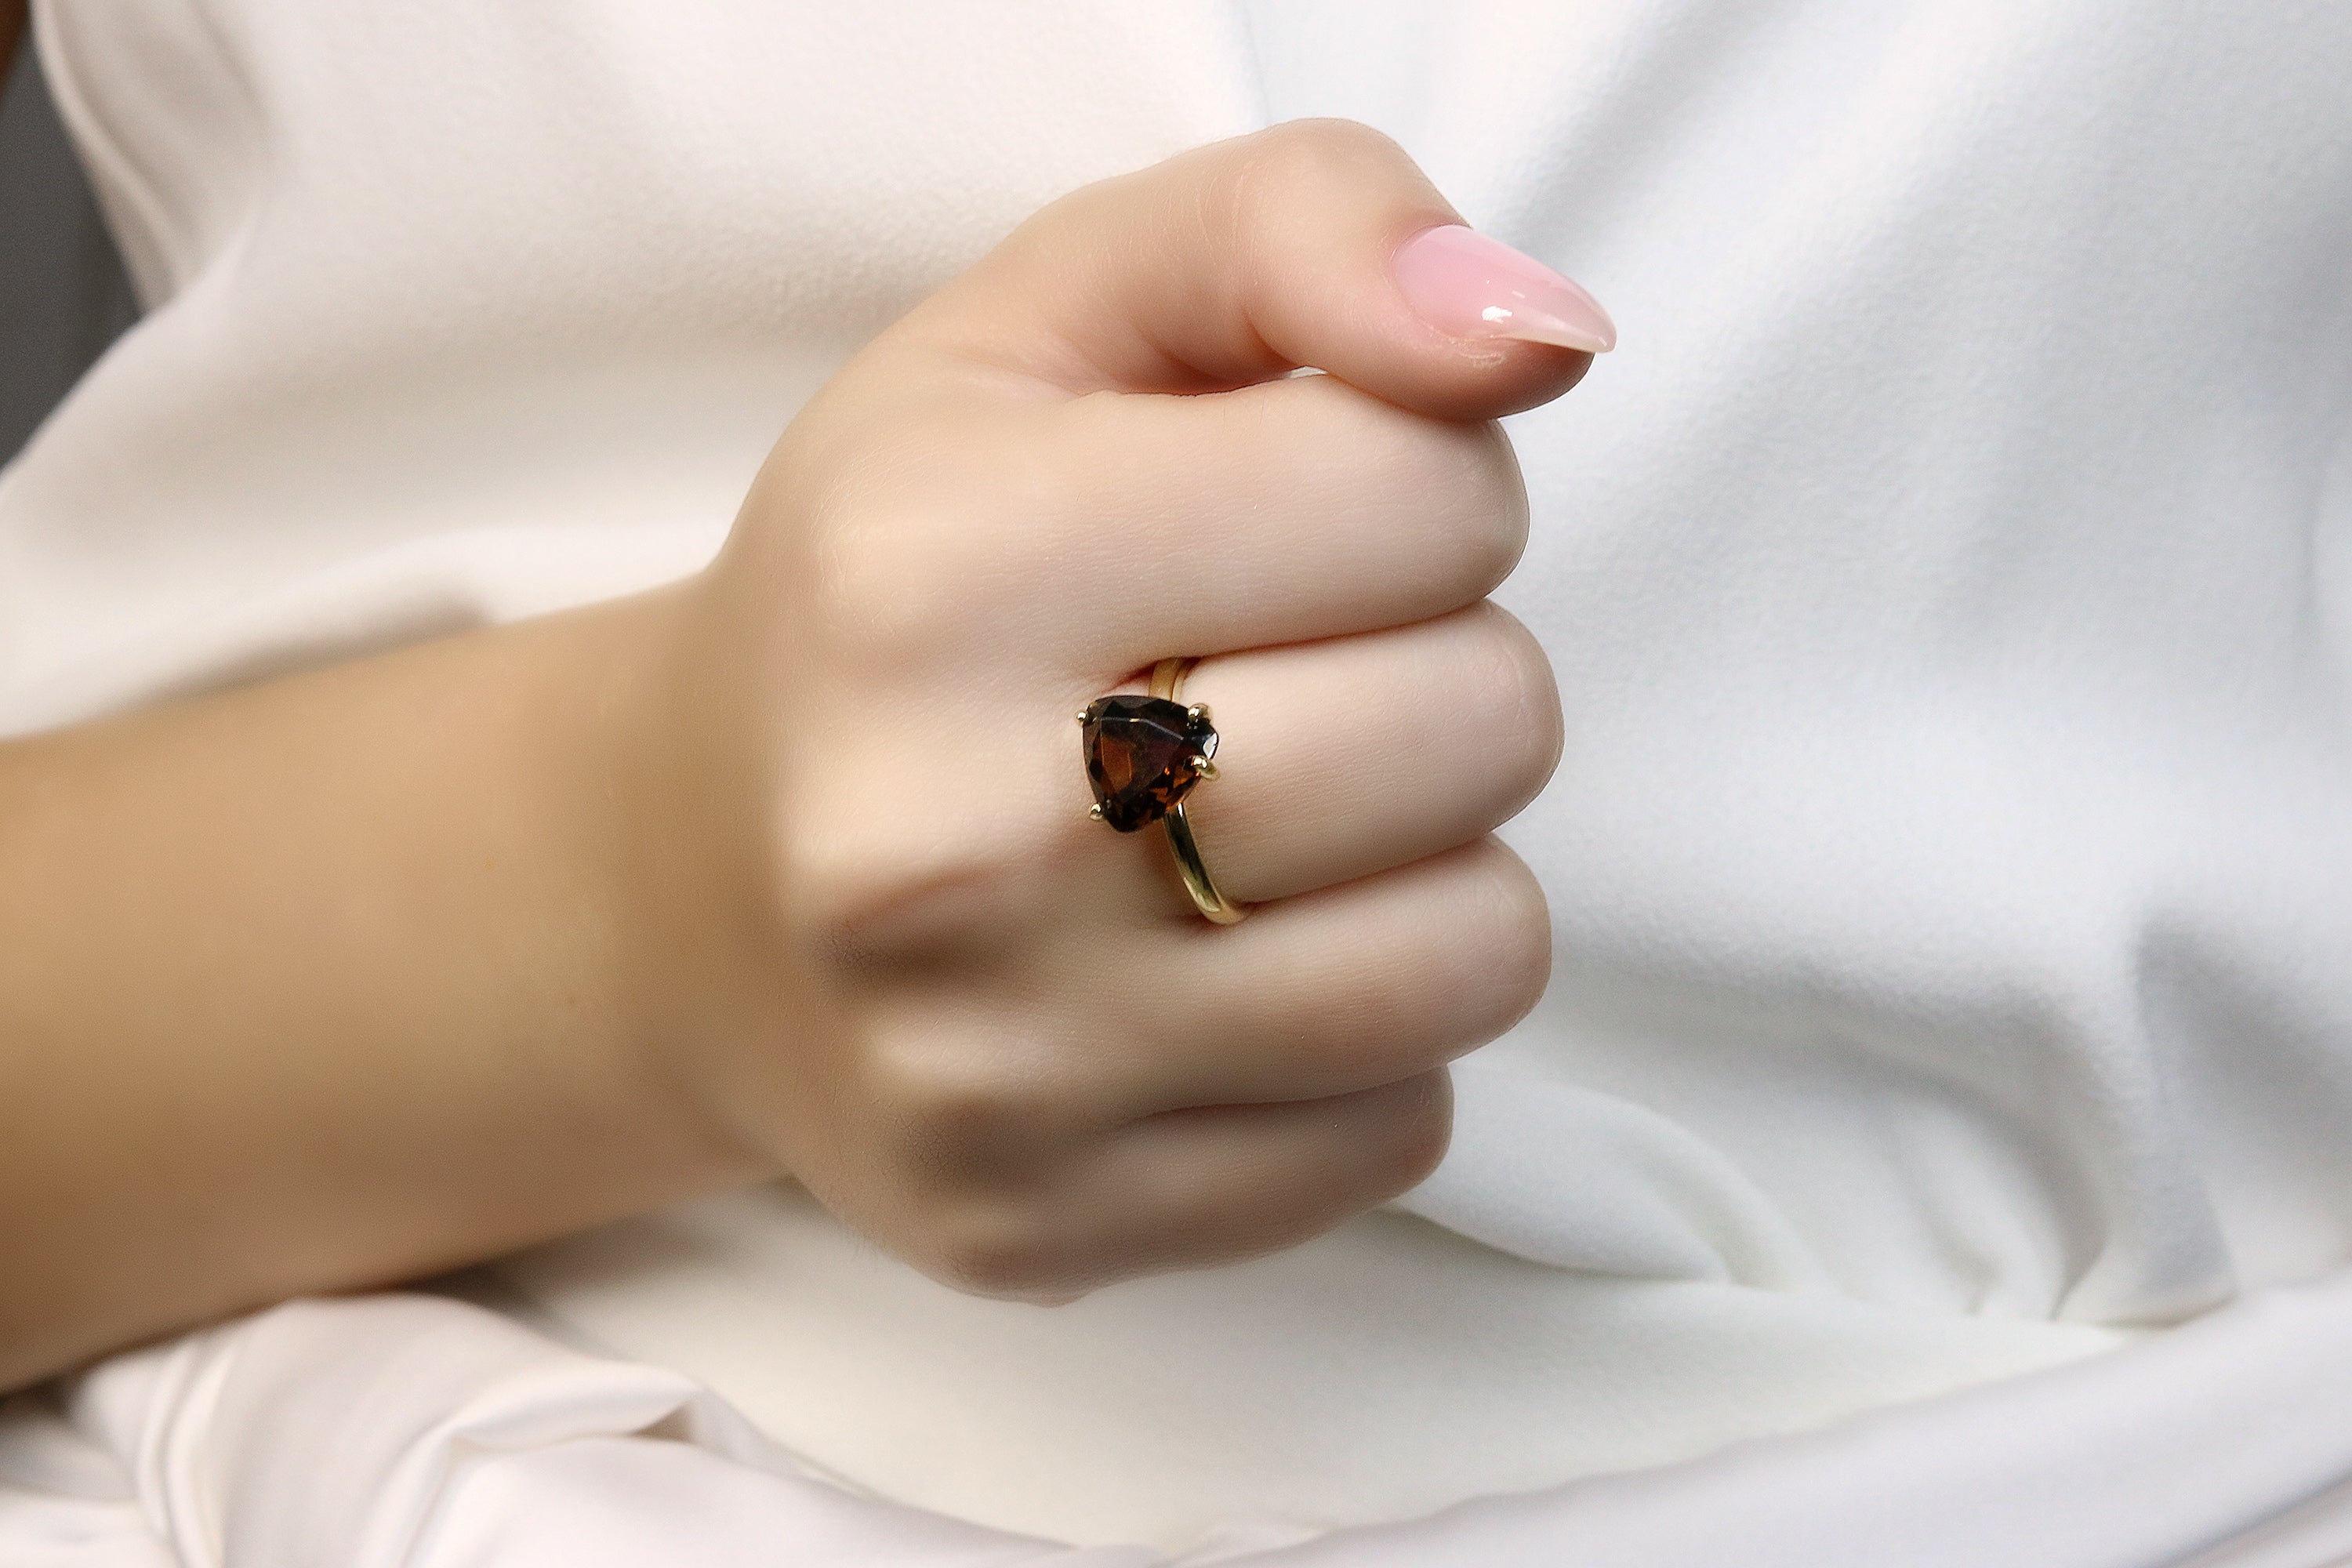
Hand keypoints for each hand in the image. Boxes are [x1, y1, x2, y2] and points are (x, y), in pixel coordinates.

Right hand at [658, 119, 1602, 1300]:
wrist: (688, 882)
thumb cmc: (902, 580)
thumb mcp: (1054, 322)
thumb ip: (1304, 228)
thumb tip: (1537, 335)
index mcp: (936, 567)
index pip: (1430, 489)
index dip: (1414, 485)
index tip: (1293, 522)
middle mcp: (934, 839)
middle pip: (1482, 723)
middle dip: (1436, 669)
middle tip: (1279, 679)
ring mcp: (987, 1068)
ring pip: (1475, 953)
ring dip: (1428, 866)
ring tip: (1278, 828)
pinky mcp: (1038, 1226)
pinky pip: (1398, 1131)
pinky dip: (1358, 1042)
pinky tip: (1219, 974)